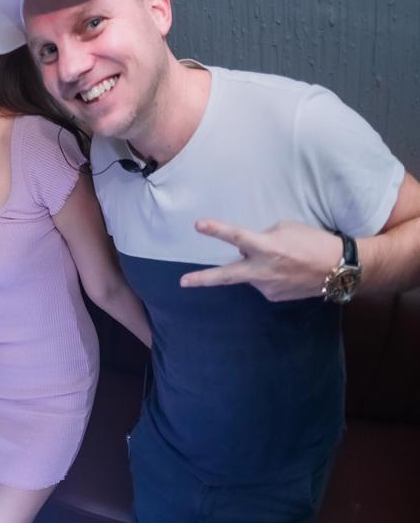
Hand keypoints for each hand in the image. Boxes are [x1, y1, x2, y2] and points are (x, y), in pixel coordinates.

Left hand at [179, 218, 342, 301]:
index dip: (217, 230)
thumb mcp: (286, 229)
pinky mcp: (274, 297)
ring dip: (256, 265)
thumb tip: (246, 249)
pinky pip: (262, 282)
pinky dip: (268, 274)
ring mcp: (267, 287)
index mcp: (267, 248)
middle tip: (182, 282)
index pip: (236, 237)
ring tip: (282, 259)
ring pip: (249, 273)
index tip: (198, 225)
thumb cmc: (314, 242)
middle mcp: (263, 270)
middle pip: (225, 276)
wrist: (340, 268)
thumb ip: (260, 238)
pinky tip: (287, 271)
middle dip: (202, 279)